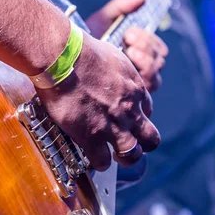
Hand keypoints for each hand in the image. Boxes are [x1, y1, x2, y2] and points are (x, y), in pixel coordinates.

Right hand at [36, 32, 160, 170]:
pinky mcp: (92, 136)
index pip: (148, 111)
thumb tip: (108, 75)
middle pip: (150, 139)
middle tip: (128, 145)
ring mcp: (113, 126)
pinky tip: (93, 159)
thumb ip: (117, 72)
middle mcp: (129, 110)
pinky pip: (103, 161)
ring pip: (132, 155)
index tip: (128, 120)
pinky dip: (99, 163)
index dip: (138, 118)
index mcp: (135, 89)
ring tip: (113, 158)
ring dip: (124, 158)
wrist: (63, 57)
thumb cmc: (82, 51)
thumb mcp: (113, 57)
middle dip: (142, 144)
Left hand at [86, 0, 167, 92]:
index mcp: (142, 51)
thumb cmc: (87, 40)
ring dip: (144, 61)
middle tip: (127, 38)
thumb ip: (121, 7)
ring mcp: (138, 86)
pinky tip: (122, 72)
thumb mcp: (103, 20)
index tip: (128, 32)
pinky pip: (143, 92)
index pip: (160, 49)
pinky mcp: (130, 99)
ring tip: (128, 52)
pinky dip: (137, 81)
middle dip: (146, 47)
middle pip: (159, 62)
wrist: (68, 59)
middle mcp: (143, 69)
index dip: (149, 40)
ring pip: (154, 76)